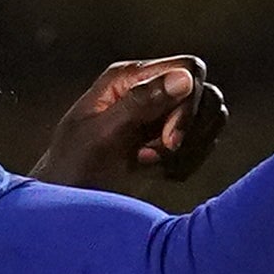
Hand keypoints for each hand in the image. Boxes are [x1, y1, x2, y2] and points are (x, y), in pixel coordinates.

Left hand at [33, 56, 230, 187]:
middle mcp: (149, 89)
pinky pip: (202, 145)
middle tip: (158, 154)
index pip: (189, 69)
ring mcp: (161, 116)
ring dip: (191, 150)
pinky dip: (186, 164)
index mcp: (128, 77)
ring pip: (210, 120)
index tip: (168, 140)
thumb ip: (141, 103)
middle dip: (191, 131)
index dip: (188, 104)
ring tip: (154, 163)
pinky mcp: (167, 141)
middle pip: (206, 95)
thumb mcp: (103, 134)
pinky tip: (158, 173)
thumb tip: (184, 78)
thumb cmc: (72, 167)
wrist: (64, 204)